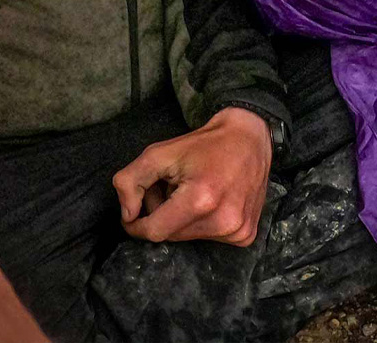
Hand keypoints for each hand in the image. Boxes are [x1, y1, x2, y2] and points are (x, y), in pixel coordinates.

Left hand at [112, 106, 271, 246]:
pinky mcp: (246, 236)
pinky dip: (201, 222)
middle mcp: (222, 221)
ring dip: (180, 219)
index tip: (132, 212)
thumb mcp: (159, 152)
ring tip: (190, 191)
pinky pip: (209, 238)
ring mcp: (237, 231)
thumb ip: (131, 181)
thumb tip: (127, 214)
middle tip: (168, 187)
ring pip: (188, 238)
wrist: (249, 138)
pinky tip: (210, 200)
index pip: (155, 231)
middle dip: (161, 215)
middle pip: (171, 235)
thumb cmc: (204, 144)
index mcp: (200, 200)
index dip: (136, 224)